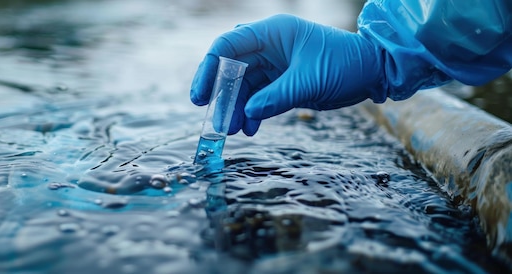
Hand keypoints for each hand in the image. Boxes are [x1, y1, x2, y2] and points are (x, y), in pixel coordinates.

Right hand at [190, 14, 384, 135]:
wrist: (374, 73)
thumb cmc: (345, 65)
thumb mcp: (309, 81)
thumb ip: (276, 98)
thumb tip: (246, 114)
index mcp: (272, 33)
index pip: (228, 47)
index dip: (209, 70)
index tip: (200, 97)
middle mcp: (269, 46)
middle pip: (231, 69)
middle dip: (222, 97)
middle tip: (217, 124)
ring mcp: (275, 64)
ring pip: (243, 87)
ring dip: (236, 109)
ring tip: (233, 132)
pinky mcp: (282, 82)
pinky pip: (258, 97)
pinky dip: (252, 113)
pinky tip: (251, 129)